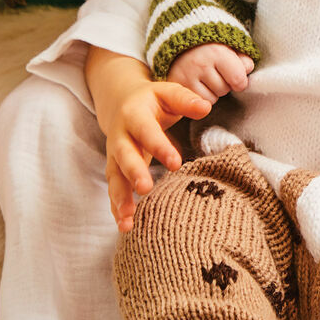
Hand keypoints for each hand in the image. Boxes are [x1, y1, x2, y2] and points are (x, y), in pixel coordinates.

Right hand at [105, 79, 211, 232]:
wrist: (121, 101)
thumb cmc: (153, 100)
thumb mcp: (168, 93)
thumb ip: (185, 100)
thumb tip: (206, 107)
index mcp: (134, 115)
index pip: (146, 131)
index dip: (159, 146)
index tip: (176, 163)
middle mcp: (120, 136)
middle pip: (124, 155)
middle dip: (134, 172)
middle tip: (146, 189)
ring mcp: (114, 155)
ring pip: (114, 177)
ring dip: (120, 198)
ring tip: (128, 221)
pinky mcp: (114, 169)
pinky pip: (114, 190)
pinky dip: (117, 208)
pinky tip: (125, 226)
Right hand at [166, 43, 253, 102]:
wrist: (179, 37)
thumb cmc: (211, 43)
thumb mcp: (230, 45)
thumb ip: (243, 58)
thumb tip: (248, 70)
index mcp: (216, 52)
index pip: (238, 80)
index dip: (241, 81)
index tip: (237, 78)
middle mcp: (200, 64)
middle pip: (224, 90)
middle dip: (224, 84)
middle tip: (216, 72)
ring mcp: (186, 76)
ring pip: (211, 99)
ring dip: (212, 91)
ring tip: (206, 77)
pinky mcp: (176, 85)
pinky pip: (197, 102)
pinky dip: (200, 96)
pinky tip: (197, 83)